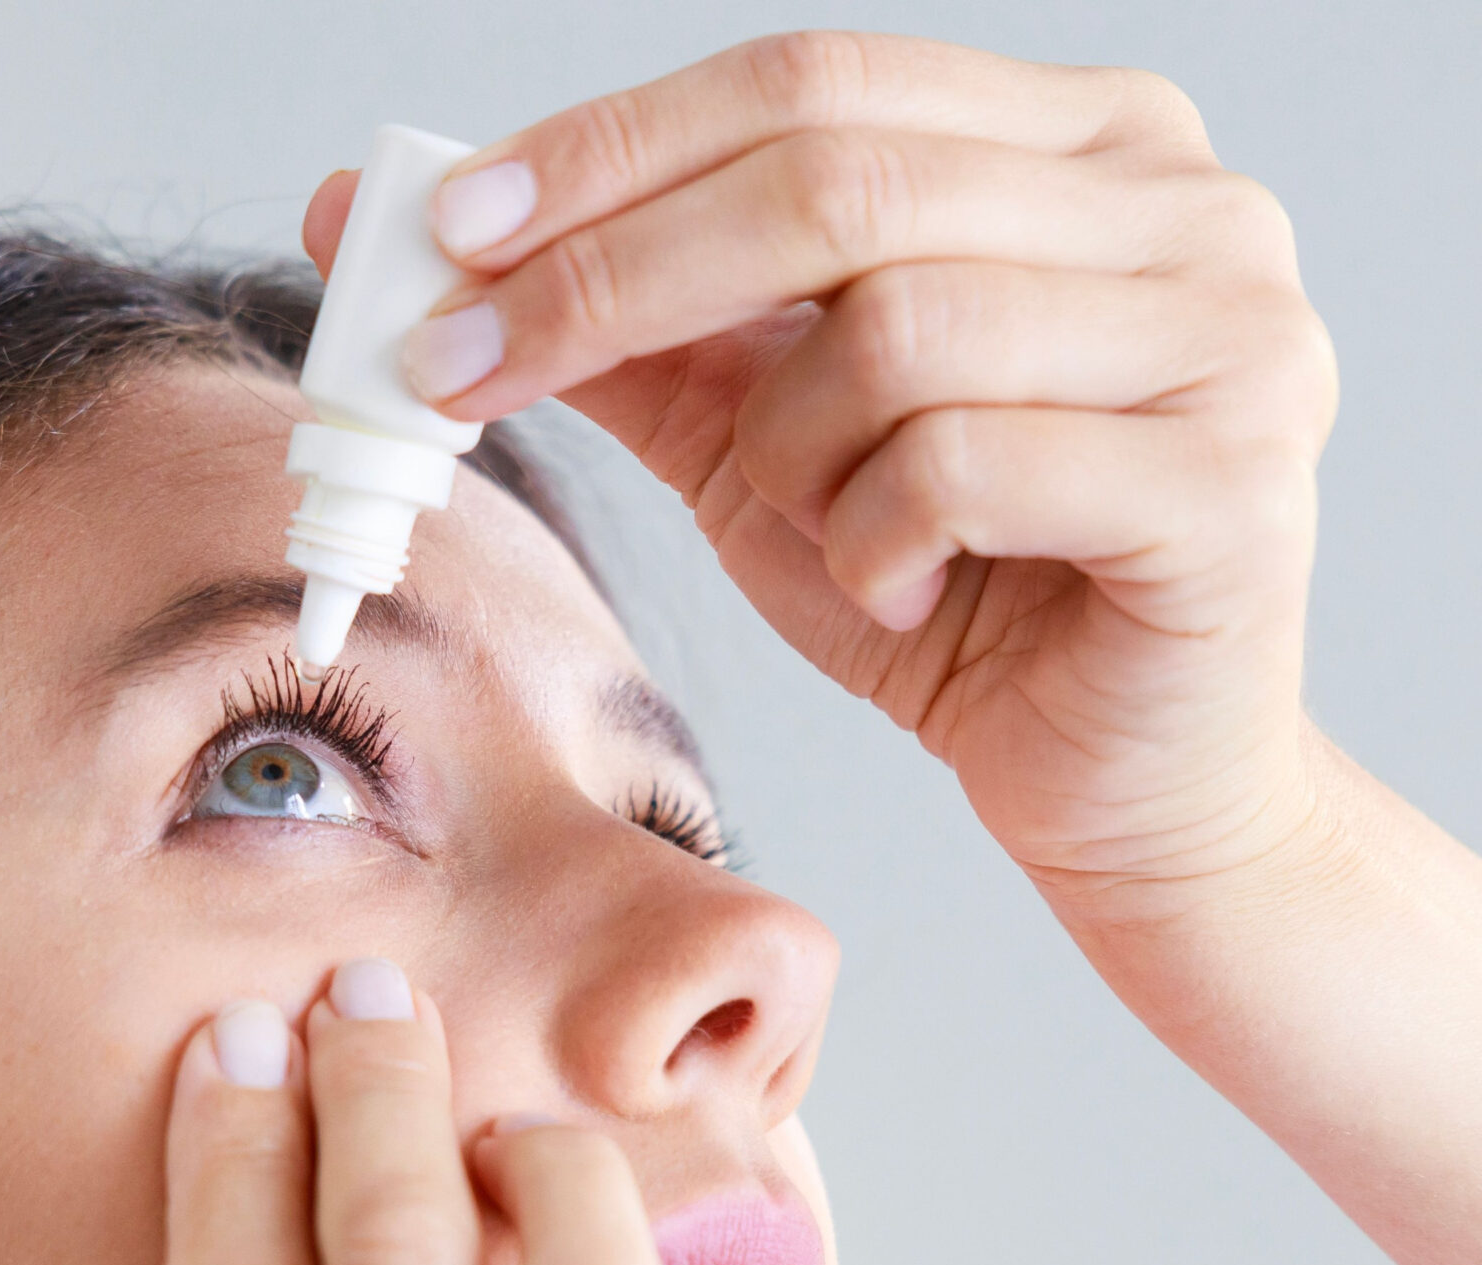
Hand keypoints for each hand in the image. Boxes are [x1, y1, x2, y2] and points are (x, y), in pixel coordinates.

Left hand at [309, 34, 1339, 913]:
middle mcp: (1180, 202)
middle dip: (607, 279)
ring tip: (818, 533)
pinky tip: (900, 596)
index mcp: (1073, 145)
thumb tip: (434, 240)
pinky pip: (962, 466)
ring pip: (894, 329)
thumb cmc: (950, 597)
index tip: (441, 231)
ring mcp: (1230, 333)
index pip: (808, 81)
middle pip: (833, 178)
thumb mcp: (762, 443)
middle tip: (460, 371)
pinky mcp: (1229, 485)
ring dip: (788, 457)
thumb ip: (640, 338)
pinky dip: (876, 544)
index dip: (611, 148)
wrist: (1113, 783)